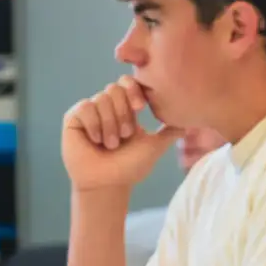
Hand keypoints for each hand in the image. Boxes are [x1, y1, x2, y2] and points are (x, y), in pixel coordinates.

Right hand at [61, 77, 178, 192]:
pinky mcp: (74, 118)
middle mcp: (107, 106)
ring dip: (110, 125)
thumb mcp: (156, 145)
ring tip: (111, 144)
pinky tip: (96, 141)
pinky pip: (86, 107)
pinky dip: (95, 125)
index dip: (135, 90)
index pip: (129, 83)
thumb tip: (192, 121)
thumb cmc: (130, 167)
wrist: (108, 183)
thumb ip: (171, 131)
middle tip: (125, 135)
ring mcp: (90, 111)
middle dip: (124, 113)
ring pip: (102, 98)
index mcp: (126, 108)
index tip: (141, 107)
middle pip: (116, 88)